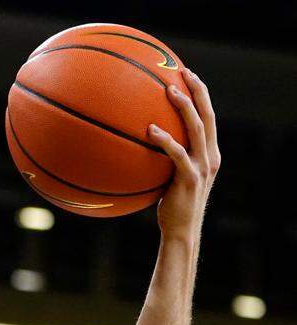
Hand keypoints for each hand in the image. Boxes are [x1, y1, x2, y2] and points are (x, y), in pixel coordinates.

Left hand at [147, 69, 219, 238]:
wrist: (180, 230)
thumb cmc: (170, 205)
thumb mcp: (169, 177)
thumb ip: (163, 159)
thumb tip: (137, 144)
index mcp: (208, 153)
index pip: (208, 117)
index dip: (201, 94)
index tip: (186, 75)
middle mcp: (210, 156)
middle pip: (208, 116)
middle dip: (197, 91)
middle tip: (181, 72)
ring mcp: (203, 166)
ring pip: (197, 129)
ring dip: (184, 107)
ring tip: (169, 90)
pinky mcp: (190, 178)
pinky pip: (178, 154)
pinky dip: (165, 140)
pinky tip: (150, 130)